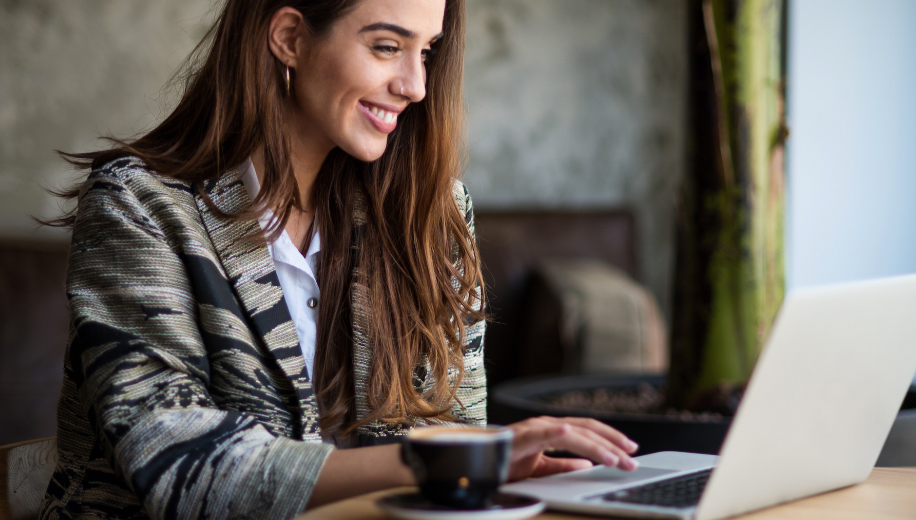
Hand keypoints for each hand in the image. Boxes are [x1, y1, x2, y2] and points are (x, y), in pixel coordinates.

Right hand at [506, 416, 639, 480]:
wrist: (478, 461)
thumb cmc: (504, 461)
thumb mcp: (541, 468)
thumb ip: (563, 466)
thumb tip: (587, 466)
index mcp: (552, 430)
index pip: (587, 431)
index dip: (610, 439)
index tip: (629, 451)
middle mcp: (546, 424)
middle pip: (586, 430)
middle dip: (612, 444)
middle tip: (631, 459)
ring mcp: (534, 428)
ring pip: (572, 432)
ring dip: (596, 445)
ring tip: (614, 458)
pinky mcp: (521, 436)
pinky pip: (542, 434)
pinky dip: (557, 432)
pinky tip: (570, 433)